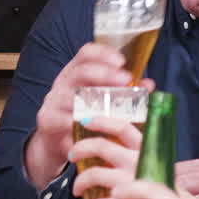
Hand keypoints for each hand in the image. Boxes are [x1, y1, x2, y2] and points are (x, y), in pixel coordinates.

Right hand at [24, 43, 136, 188]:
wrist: (55, 143)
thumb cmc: (81, 117)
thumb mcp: (99, 101)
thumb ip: (121, 92)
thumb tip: (148, 84)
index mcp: (74, 73)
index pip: (85, 54)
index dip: (102, 54)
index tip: (121, 60)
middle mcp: (62, 83)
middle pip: (80, 72)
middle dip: (104, 74)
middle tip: (126, 79)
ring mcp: (53, 102)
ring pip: (74, 97)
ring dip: (98, 100)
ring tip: (118, 106)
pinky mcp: (49, 121)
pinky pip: (67, 120)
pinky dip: (86, 122)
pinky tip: (101, 125)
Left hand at [68, 113, 142, 198]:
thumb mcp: (163, 176)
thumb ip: (143, 166)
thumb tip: (117, 158)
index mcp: (148, 153)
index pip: (124, 128)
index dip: (103, 121)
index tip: (86, 120)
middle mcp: (138, 164)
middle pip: (101, 146)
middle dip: (81, 148)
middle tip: (72, 155)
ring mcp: (131, 184)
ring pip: (94, 174)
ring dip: (80, 182)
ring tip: (77, 190)